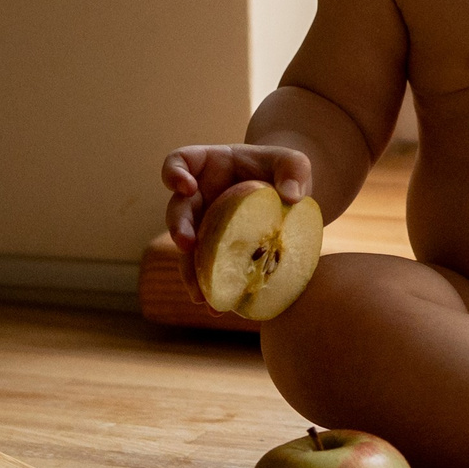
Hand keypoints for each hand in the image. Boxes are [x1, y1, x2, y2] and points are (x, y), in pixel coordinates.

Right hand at [161, 146, 312, 299]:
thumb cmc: (285, 171)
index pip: (179, 161)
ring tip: (199, 293)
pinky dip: (209, 286)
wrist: (289, 195)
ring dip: (189, 269)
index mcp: (208, 165)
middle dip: (178, 227)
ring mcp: (205, 223)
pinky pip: (205, 268)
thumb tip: (291, 196)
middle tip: (186, 244)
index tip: (185, 186)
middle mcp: (199, 195)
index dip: (174, 173)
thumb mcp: (295, 162)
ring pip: (187, 247)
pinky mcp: (216, 249)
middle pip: (177, 209)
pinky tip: (217, 306)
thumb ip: (294, 170)